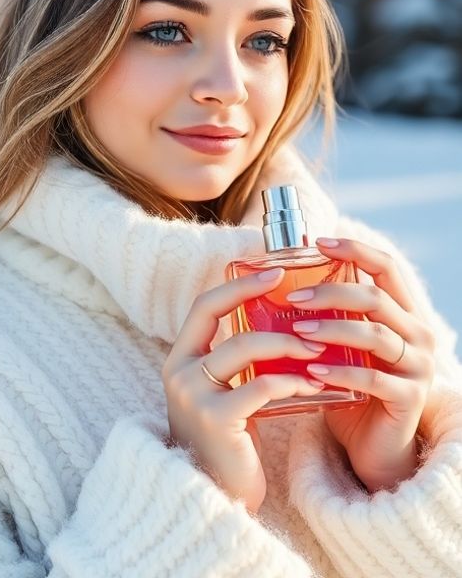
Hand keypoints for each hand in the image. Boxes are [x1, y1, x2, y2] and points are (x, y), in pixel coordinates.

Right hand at [164, 266, 327, 512]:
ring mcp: (193, 395)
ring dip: (288, 345)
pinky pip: (261, 386)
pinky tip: (316, 387)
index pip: (202, 307)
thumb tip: (283, 330)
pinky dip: (293, 382)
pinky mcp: (217, 419)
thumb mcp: (223, 395)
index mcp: (179, 361)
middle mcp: (179, 372)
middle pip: (217, 318)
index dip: (237, 285)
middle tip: (305, 304)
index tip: (274, 272)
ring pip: (243, 348)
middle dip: (260, 301)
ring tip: (318, 350)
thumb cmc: (228, 444)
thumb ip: (237, 366)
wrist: (215, 495)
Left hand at [284, 237, 434, 491]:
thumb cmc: (348, 388)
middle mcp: (418, 335)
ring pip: (375, 336)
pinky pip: (373, 378)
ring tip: (296, 330)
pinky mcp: (409, 399)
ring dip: (331, 329)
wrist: (372, 447)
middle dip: (331, 293)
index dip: (357, 250)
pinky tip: (310, 372)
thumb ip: (323, 318)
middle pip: (376, 299)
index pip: (388, 269)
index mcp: (403, 315)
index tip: (320, 242)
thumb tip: (270, 286)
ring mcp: (418, 368)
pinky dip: (339, 372)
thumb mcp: (338, 347)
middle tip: (293, 298)